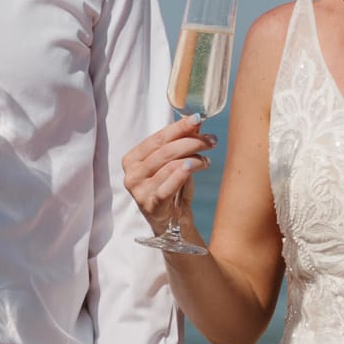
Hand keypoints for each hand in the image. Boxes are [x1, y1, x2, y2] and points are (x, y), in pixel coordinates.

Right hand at [122, 115, 216, 235]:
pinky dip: (184, 173)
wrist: (172, 225)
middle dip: (192, 142)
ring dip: (194, 158)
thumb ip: (180, 143)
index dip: (179, 127)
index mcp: (132, 159)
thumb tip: (196, 122)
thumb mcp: (174, 164)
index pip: (158, 138)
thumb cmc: (172, 190)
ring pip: (170, 165)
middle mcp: (132, 174)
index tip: (198, 119)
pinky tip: (198, 165)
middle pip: (166, 150)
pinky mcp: (150, 205)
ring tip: (207, 160)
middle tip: (211, 140)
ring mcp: (139, 190)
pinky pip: (169, 185)